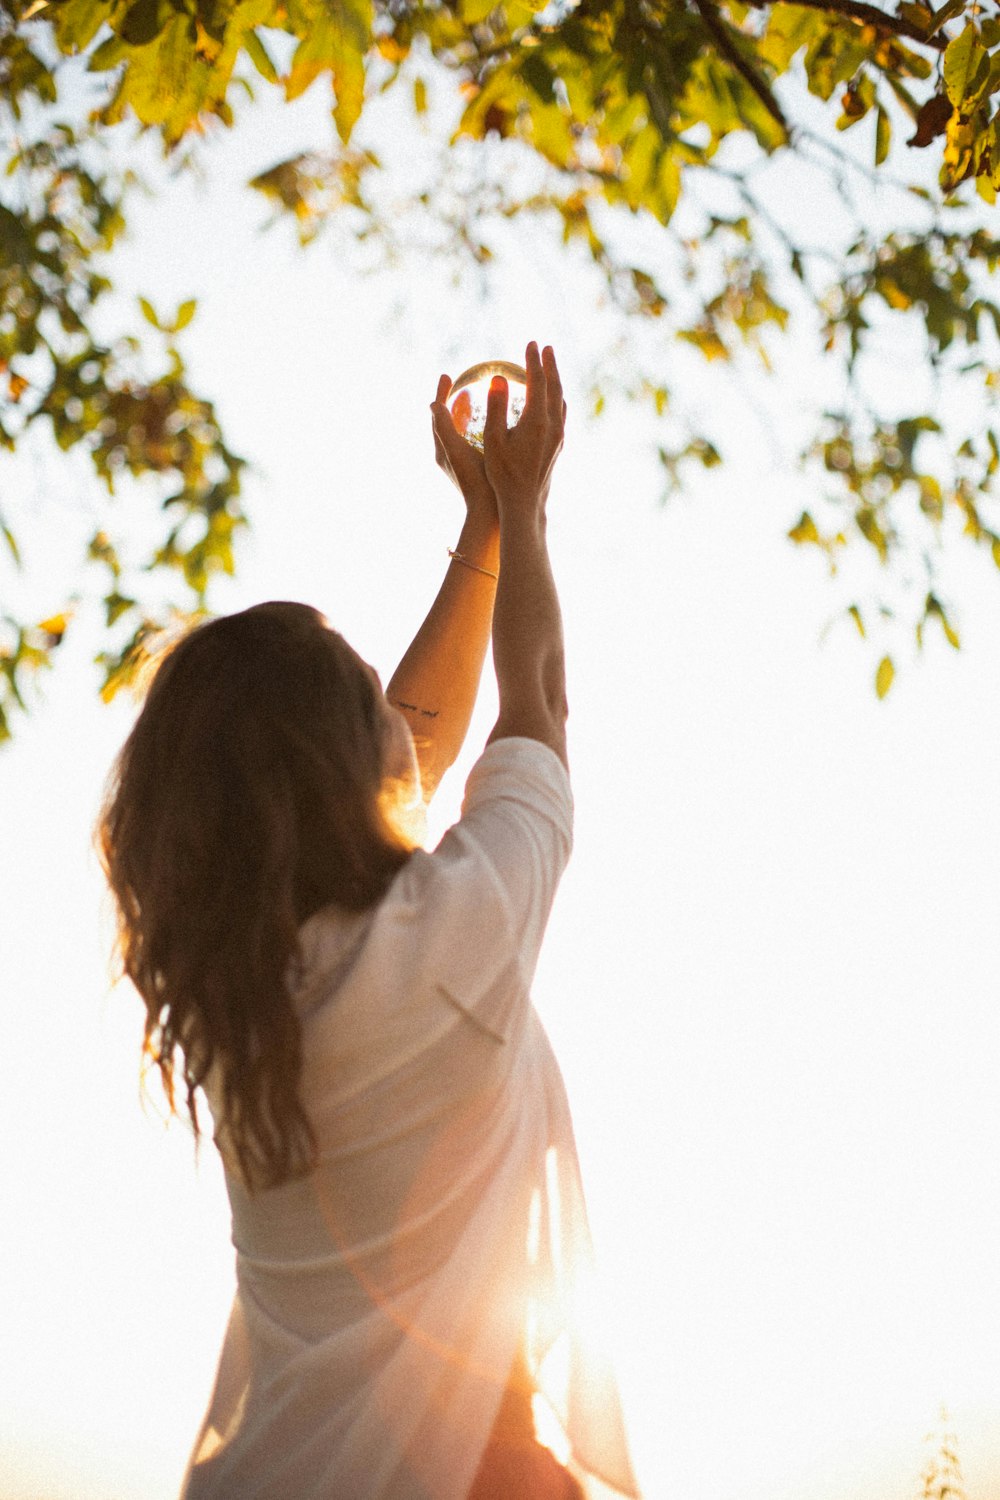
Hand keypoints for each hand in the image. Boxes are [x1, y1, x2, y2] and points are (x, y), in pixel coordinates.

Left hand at [430, 373, 496, 519]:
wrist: (489, 515)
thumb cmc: (475, 482)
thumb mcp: (458, 450)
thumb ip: (444, 427)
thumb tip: (432, 404)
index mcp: (443, 450)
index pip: (438, 415)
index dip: (441, 394)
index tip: (447, 375)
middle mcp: (449, 456)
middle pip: (447, 422)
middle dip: (452, 402)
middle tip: (461, 385)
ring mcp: (462, 464)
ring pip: (462, 432)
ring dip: (466, 415)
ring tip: (476, 401)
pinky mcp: (475, 470)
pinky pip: (475, 442)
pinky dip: (480, 429)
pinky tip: (496, 425)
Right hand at [482, 343, 565, 510]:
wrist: (524, 503)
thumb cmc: (503, 473)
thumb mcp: (493, 439)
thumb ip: (496, 407)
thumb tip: (499, 379)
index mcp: (537, 420)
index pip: (537, 381)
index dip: (533, 360)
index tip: (530, 344)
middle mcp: (553, 425)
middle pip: (555, 386)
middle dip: (550, 365)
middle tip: (545, 348)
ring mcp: (559, 437)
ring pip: (561, 400)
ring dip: (556, 381)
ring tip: (550, 370)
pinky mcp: (559, 447)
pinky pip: (561, 415)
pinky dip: (556, 399)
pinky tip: (552, 402)